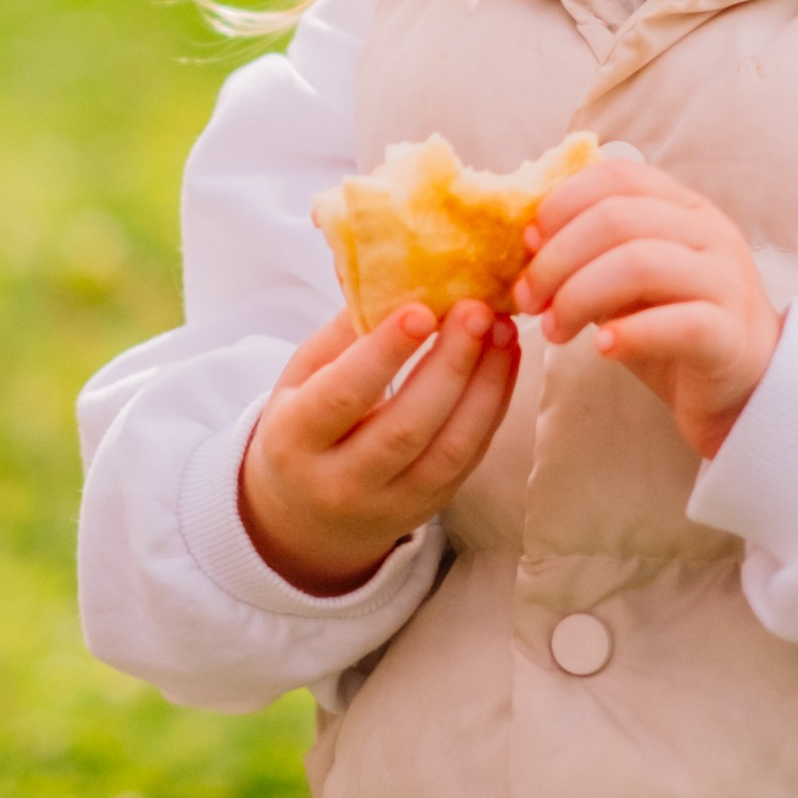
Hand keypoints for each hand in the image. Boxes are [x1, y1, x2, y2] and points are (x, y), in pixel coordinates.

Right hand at [240, 299, 520, 593]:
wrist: (307, 519)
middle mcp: (339, 482)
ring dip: (484, 385)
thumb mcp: (300, 381)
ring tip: (500, 332)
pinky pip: (469, 458)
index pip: (342, 396)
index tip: (422, 309)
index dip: (384, 353)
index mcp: (294, 440)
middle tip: (477, 311)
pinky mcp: (428, 508)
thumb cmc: (303, 429)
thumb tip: (395, 278)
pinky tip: (503, 362)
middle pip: (404, 427)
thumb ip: (342, 336)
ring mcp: (388, 504)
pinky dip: (492, 407)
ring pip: (448, 448)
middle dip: (449, 364)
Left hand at [512, 156, 780, 459]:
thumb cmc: (675, 325)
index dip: (561, 205)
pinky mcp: (731, 334)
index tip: (527, 244)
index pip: (617, 177)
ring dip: (579, 297)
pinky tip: (602, 348)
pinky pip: (678, 323)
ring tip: (554, 331)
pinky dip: (630, 333)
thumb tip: (528, 238)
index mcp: (685, 207)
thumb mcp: (631, 277)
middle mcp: (710, 233)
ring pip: (641, 264)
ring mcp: (726, 281)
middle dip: (557, 258)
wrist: (744, 384)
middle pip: (618, 219)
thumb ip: (594, 251)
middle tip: (529, 299)